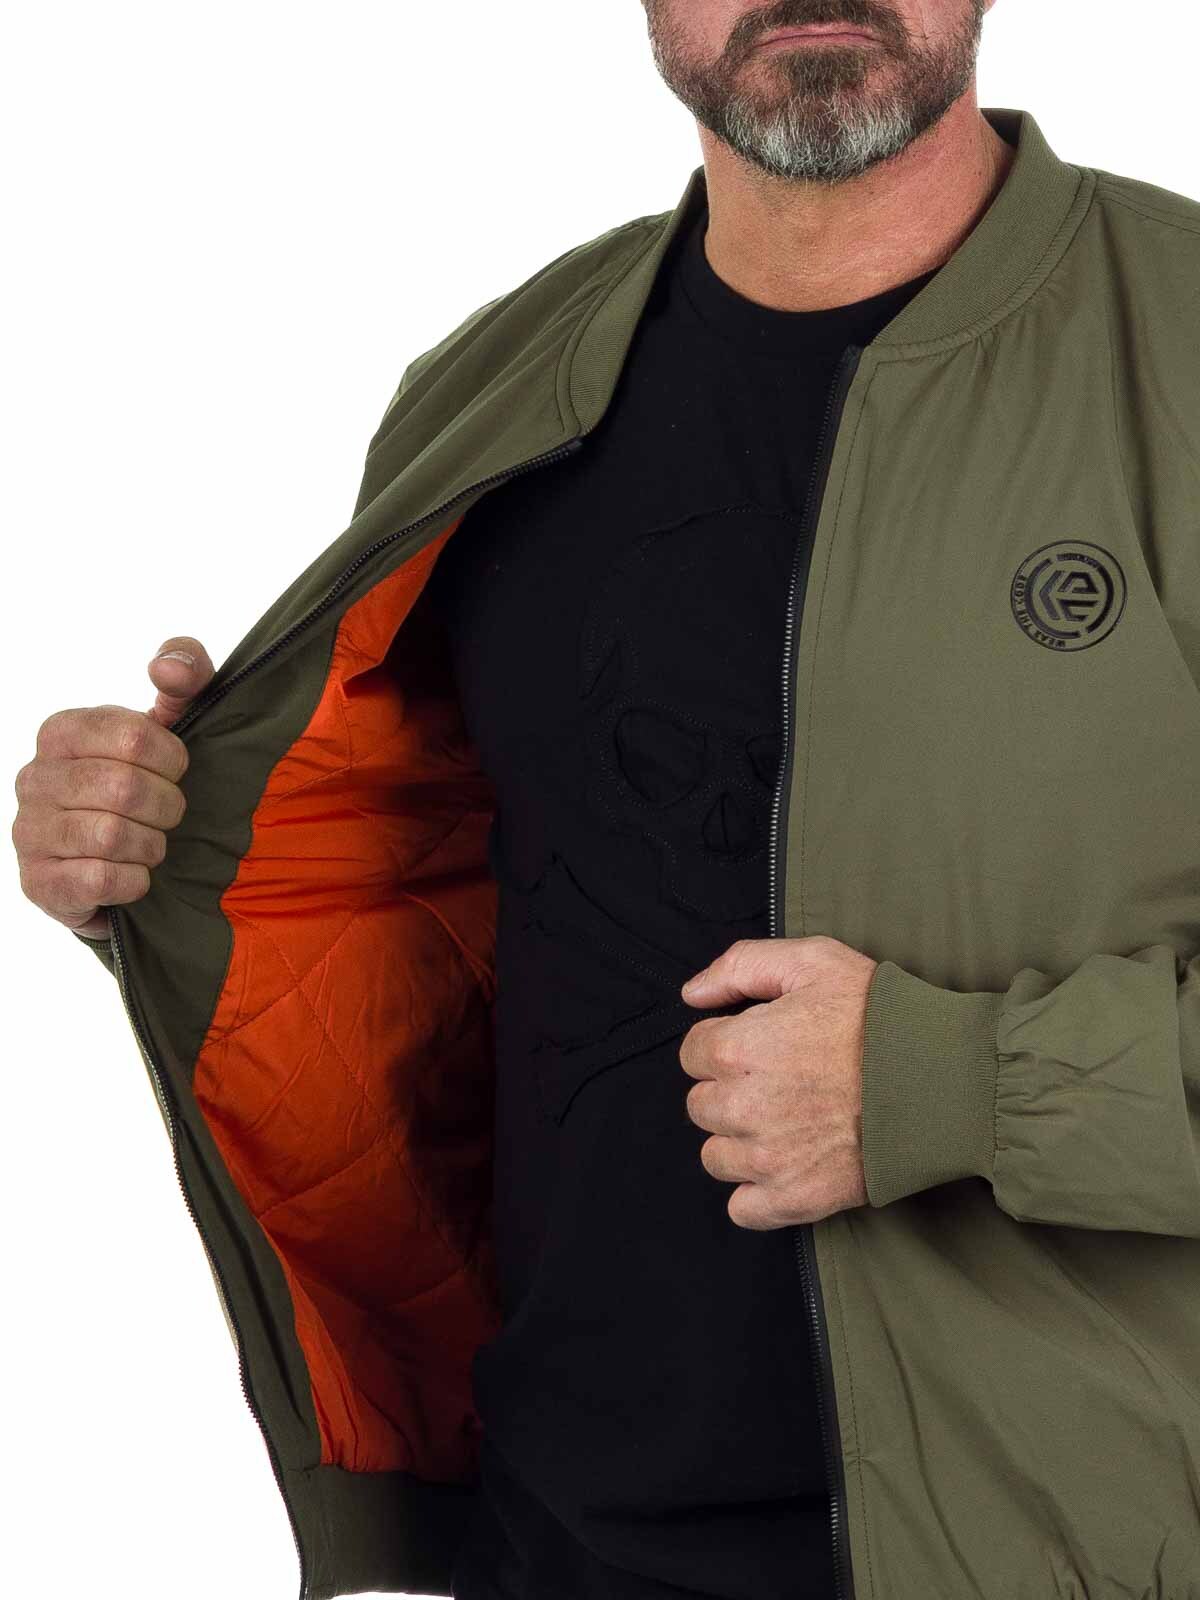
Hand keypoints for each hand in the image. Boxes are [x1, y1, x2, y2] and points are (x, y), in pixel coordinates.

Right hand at [12, 637, 214, 939]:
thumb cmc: (147, 782)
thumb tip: (166, 666)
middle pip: (123, 788)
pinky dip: (132, 881)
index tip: (177, 772)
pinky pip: (97, 880)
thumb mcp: (174, 722)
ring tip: (152, 844)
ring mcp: (28, 830)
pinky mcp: (37, 881)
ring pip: (109, 836)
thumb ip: (185, 676)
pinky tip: (133, 875)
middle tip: (170, 815)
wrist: (122, 860)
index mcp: (62, 731)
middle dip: (166, 807)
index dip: (173, 760)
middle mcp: (34, 777)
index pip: (133, 735)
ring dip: (151, 846)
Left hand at [678, 935, 877, 1229]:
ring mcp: (769, 1158)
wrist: (944, 1078)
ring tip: (786, 1121)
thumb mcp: (814, 961)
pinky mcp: (797, 1198)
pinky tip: (786, 1165)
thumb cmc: (881, 1016)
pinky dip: (758, 1193)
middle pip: (701, 1105)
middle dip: (730, 1090)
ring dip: (740, 1141)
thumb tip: (693, 995)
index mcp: (739, 1048)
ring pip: (716, 1156)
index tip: (760, 1044)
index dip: (726, 1043)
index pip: (693, 1053)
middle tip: (778, 1080)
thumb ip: (741, 966)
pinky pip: (744, 1209)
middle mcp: (744, 1106)